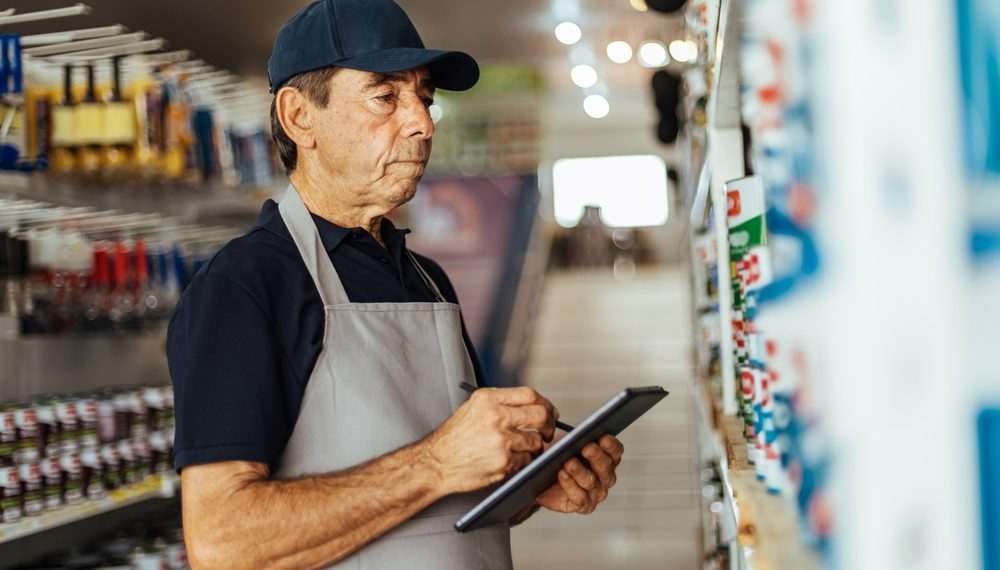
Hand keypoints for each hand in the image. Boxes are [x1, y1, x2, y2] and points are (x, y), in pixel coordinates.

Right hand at [423, 387, 557, 493]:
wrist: (436, 463)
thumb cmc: (453, 438)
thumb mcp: (472, 408)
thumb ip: (500, 403)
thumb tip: (533, 405)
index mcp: (488, 399)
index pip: (529, 394)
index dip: (544, 403)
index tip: (548, 411)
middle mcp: (496, 417)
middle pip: (540, 415)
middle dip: (549, 424)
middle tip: (547, 431)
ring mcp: (501, 441)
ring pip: (536, 441)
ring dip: (533, 447)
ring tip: (519, 448)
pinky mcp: (504, 462)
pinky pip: (527, 461)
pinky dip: (522, 462)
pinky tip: (508, 459)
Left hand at [535, 435, 623, 513]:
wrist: (538, 478)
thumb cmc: (555, 457)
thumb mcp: (565, 442)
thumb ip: (575, 437)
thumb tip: (579, 433)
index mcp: (606, 458)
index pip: (616, 451)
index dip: (611, 445)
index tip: (602, 437)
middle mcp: (605, 476)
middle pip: (606, 466)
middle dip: (596, 456)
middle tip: (586, 447)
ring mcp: (596, 493)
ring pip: (592, 481)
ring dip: (579, 471)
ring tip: (568, 462)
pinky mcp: (583, 505)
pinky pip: (580, 497)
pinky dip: (570, 485)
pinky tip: (562, 474)